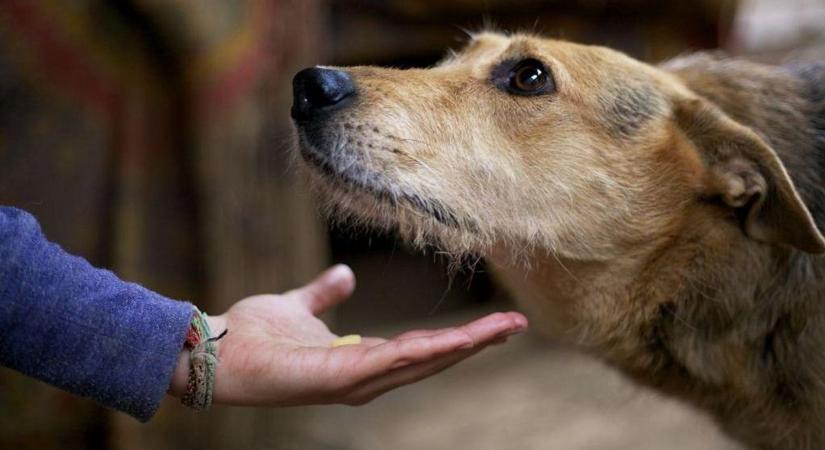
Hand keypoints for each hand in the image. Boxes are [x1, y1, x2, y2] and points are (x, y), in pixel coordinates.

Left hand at [169, 265, 527, 405]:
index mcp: (362, 359)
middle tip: (516, 324)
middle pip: (433, 359)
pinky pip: (394, 362)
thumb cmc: (254, 335)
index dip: (458, 338)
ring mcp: (356, 381)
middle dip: (476, 343)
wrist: (215, 351)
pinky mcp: (342, 378)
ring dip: (465, 346)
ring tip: (503, 329)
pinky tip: (459, 341)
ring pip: (423, 361)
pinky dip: (429, 352)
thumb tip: (347, 273)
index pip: (421, 349)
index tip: (493, 323)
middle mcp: (366, 377)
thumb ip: (324, 292)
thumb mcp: (299, 305)